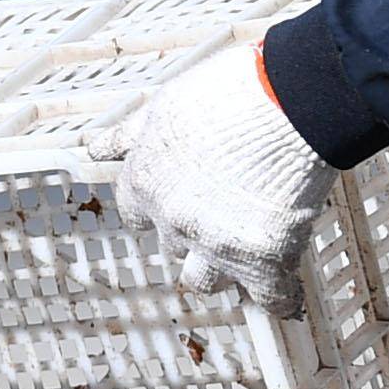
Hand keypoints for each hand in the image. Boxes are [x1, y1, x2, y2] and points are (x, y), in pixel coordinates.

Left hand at [114, 43, 330, 318]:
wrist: (294, 97)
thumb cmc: (236, 89)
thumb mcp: (167, 103)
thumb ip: (131, 134)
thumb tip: (94, 147)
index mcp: (146, 181)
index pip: (136, 214)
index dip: (158, 210)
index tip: (175, 204)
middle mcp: (173, 218)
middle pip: (173, 246)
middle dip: (194, 235)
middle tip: (223, 217)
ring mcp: (216, 243)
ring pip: (207, 280)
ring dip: (224, 270)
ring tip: (248, 257)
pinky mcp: (262, 259)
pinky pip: (269, 298)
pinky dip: (280, 299)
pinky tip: (289, 298)